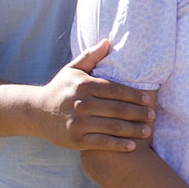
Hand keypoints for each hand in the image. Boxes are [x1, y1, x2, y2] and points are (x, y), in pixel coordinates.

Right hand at [30, 40, 154, 150]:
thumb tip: (108, 41)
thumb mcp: (72, 70)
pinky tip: (133, 146)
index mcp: (84, 86)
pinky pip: (103, 143)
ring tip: (148, 131)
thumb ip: (90, 56)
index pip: (116, 90)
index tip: (148, 99)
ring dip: (133, 130)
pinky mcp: (76, 140)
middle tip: (153, 116)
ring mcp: (79, 123)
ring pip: (113, 127)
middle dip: (139, 113)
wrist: (35, 112)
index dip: (134, 95)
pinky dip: (119, 145)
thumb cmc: (59, 89)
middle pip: (118, 109)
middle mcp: (82, 104)